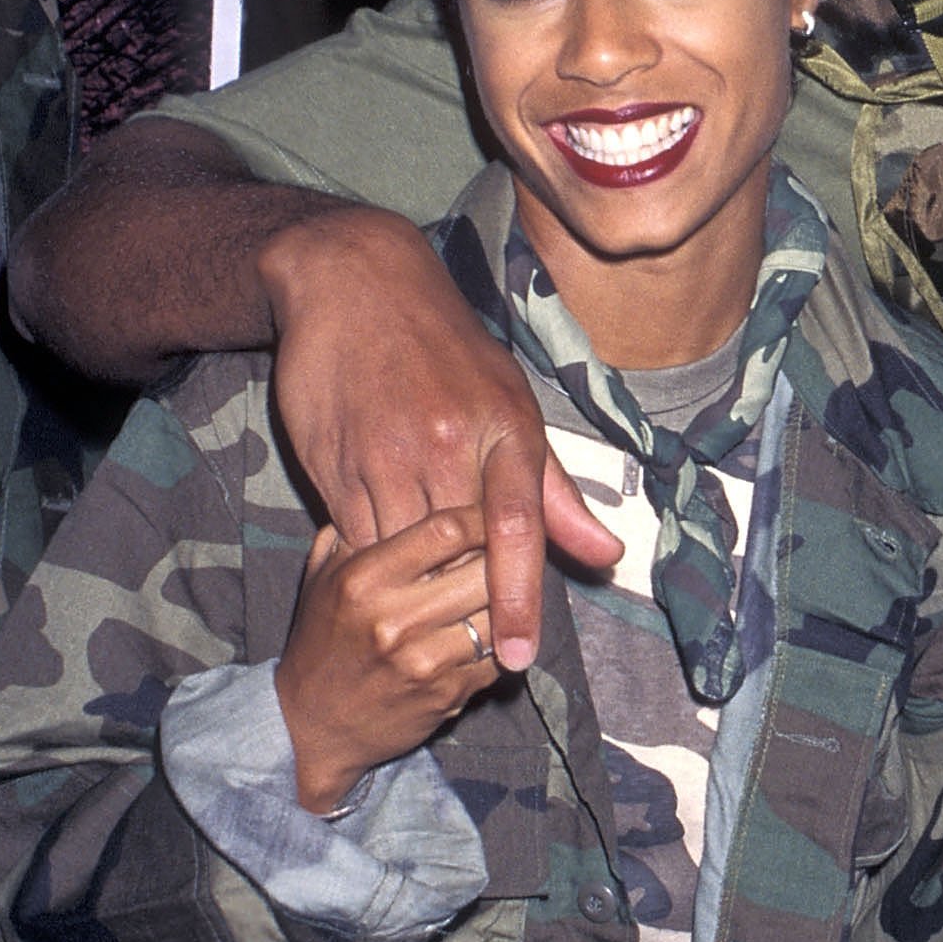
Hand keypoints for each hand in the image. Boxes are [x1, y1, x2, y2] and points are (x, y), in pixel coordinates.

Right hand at [257, 204, 617, 669]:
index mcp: (503, 430)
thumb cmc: (446, 350)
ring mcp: (386, 455)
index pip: (519, 529)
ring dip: (415, 585)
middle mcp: (447, 445)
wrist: (354, 285)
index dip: (523, 598)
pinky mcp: (335, 463)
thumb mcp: (511, 404)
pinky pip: (358, 534)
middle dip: (465, 598)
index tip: (523, 656)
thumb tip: (607, 555)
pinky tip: (381, 560)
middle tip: (468, 625)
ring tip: (421, 599)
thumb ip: (554, 491)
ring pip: (404, 552)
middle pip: (459, 554)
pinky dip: (373, 556)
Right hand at [274, 509, 502, 812]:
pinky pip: (498, 657)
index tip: (494, 512)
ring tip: (511, 590)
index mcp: (364, 579)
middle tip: (512, 551)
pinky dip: (504, 643)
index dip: (482, 516)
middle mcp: (395, 619)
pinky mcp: (447, 694)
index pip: (446, 529)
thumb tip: (401, 490)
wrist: (310, 727)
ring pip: (500, 614)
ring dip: (512, 602)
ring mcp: (424, 660)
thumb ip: (354, 531)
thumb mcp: (322, 580)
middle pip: (485, 568)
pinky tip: (495, 633)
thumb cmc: (321, 643)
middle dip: (504, 558)